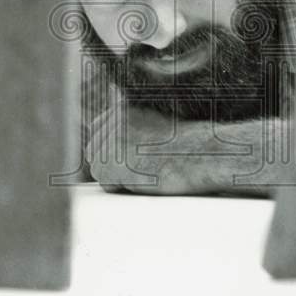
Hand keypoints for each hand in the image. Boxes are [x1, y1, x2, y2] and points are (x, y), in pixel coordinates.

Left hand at [84, 102, 281, 195]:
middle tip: (141, 164)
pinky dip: (122, 187)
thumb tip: (110, 121)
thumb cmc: (185, 141)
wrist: (200, 154)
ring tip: (146, 170)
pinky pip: (106, 184)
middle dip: (112, 162)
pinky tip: (144, 178)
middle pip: (94, 150)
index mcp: (121, 107)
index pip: (97, 129)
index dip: (111, 146)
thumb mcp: (155, 119)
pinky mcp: (112, 166)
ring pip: (99, 168)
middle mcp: (111, 121)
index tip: (131, 153)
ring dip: (118, 175)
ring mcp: (109, 143)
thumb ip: (130, 120)